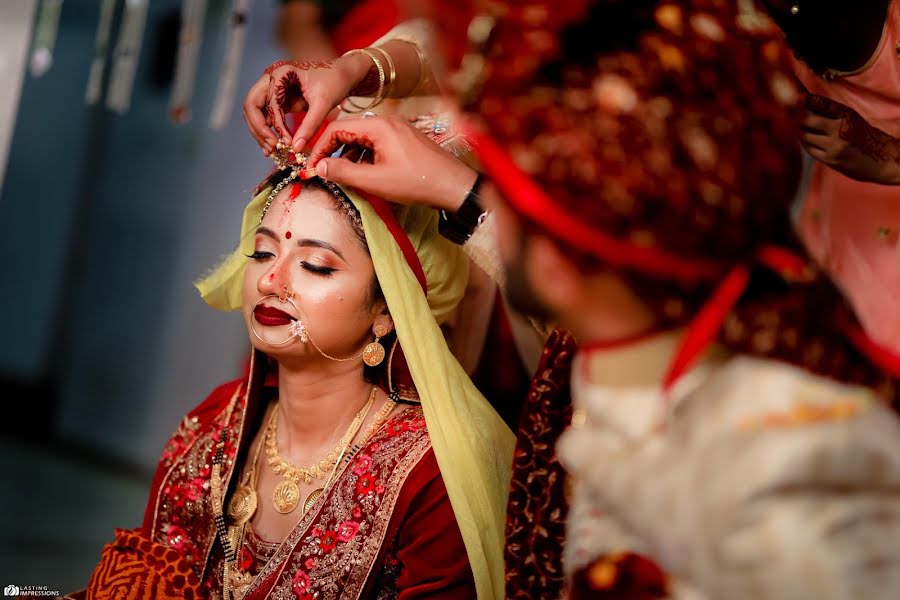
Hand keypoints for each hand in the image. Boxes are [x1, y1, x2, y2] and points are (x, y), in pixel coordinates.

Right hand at [242, 55, 371, 154]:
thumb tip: (296, 149)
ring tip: (271, 152)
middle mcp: (271, 79)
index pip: (266, 102)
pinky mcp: (278, 100)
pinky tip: (275, 147)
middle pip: (251, 106)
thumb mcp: (324, 104)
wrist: (342, 75)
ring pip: (255, 113)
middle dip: (259, 129)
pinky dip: (268, 132)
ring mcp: (272, 89)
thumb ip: (310, 125)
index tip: (286, 143)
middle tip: (271, 149)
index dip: (274, 125)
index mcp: (280, 73)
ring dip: (260, 133)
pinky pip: (266, 117)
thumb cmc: (334, 82)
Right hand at [307, 115, 478, 211]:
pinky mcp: (406, 142)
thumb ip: (343, 172)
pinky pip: (378, 146)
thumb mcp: (374, 181)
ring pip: (364, 141)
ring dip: (352, 158)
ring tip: (348, 180)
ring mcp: (399, 131)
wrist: (454, 186)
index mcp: (378, 125)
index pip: (337, 128)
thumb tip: (320, 167)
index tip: (311, 166)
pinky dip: (367, 160)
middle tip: (326, 173)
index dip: (320, 147)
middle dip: (335, 153)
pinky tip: (369, 177)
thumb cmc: (416, 182)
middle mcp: (388, 122)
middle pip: (350, 132)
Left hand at [802, 94, 899, 184]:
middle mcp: (841, 129)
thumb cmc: (862, 135)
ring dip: (801, 132)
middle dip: (798, 118)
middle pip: (807, 120)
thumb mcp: (851, 118)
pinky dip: (806, 144)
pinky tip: (810, 141)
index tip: (798, 97)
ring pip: (805, 135)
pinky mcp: (831, 159)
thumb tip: (803, 101)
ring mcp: (835, 145)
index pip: (823, 104)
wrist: (881, 159)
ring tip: (805, 129)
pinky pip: (809, 149)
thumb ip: (830, 111)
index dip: (807, 100)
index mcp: (848, 115)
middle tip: (795, 116)